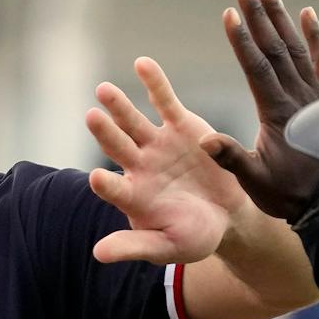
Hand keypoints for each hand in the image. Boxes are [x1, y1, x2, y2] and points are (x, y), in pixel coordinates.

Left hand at [85, 57, 256, 267]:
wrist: (227, 216)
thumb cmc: (193, 237)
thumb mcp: (167, 246)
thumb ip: (135, 246)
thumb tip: (98, 255)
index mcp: (133, 197)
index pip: (115, 189)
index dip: (106, 185)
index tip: (96, 178)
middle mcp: (140, 166)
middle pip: (118, 147)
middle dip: (105, 133)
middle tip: (91, 117)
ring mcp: (158, 144)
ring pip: (134, 122)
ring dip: (119, 106)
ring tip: (104, 90)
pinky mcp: (180, 126)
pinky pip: (164, 101)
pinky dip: (154, 83)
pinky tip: (142, 64)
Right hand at [202, 0, 318, 220]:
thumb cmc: (291, 195)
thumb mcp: (256, 183)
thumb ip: (231, 159)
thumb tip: (203, 141)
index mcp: (277, 113)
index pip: (256, 68)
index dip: (242, 40)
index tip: (230, 13)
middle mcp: (298, 97)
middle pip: (276, 47)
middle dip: (259, 15)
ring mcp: (316, 95)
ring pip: (298, 47)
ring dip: (282, 17)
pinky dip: (317, 36)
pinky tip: (308, 13)